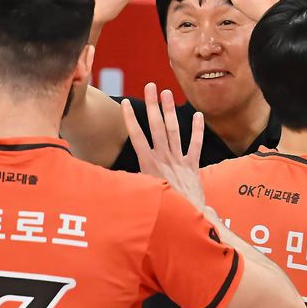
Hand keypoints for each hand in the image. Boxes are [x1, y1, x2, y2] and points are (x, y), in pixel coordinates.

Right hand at [121, 83, 205, 209]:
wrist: (185, 220)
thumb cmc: (159, 210)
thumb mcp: (140, 195)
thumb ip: (128, 183)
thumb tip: (109, 179)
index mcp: (147, 164)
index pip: (136, 136)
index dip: (130, 118)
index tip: (124, 102)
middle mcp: (163, 159)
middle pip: (156, 127)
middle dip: (152, 105)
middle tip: (150, 86)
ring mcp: (178, 161)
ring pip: (174, 131)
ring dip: (170, 111)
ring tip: (167, 93)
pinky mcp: (192, 167)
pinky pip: (195, 145)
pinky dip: (197, 130)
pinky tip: (197, 115)